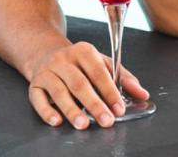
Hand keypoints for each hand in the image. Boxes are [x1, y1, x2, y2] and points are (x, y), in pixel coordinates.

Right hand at [27, 41, 148, 128]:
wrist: (46, 54)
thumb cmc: (79, 63)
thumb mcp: (102, 63)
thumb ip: (123, 78)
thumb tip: (142, 94)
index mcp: (84, 51)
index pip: (99, 72)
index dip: (110, 92)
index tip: (119, 109)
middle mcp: (64, 59)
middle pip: (80, 84)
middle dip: (95, 105)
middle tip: (106, 121)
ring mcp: (47, 71)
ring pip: (60, 92)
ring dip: (72, 110)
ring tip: (83, 125)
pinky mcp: (34, 84)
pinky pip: (38, 99)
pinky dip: (47, 111)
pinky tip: (57, 121)